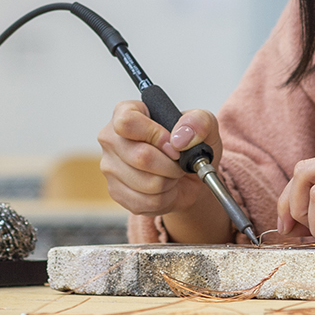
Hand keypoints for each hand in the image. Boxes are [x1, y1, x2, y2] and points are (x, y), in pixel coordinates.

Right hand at [97, 101, 231, 242]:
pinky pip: (145, 202)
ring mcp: (110, 167)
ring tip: (172, 174)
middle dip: (170, 165)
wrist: (188, 175)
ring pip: (146, 183)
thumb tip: (180, 137)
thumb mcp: (204, 125)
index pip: (128, 122)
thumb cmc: (189, 145)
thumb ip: (198, 121)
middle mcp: (111, 139)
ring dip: (169, 182)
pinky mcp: (116, 192)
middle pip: (140, 157)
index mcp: (125, 112)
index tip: (174, 146)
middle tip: (179, 162)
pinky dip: (165, 198)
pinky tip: (166, 188)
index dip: (155, 135)